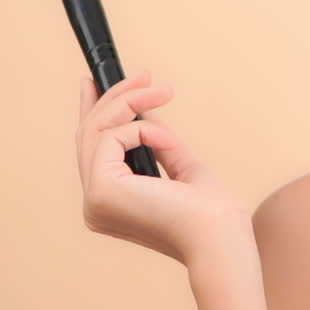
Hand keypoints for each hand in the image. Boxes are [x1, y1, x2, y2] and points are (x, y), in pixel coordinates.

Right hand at [74, 68, 251, 266]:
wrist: (220, 235)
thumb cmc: (210, 211)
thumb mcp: (182, 166)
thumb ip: (159, 143)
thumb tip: (146, 113)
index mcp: (110, 202)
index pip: (90, 149)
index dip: (89, 112)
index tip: (93, 81)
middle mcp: (94, 204)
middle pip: (89, 135)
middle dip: (114, 97)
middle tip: (144, 74)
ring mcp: (94, 200)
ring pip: (96, 130)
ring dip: (131, 102)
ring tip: (164, 90)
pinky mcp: (101, 191)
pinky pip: (112, 138)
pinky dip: (145, 130)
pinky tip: (169, 141)